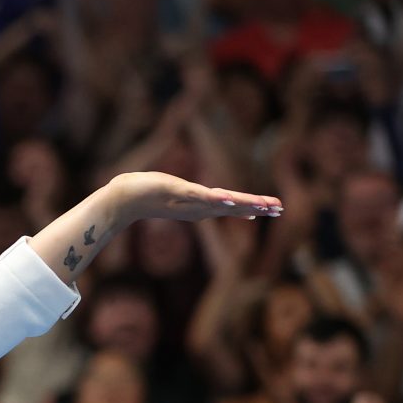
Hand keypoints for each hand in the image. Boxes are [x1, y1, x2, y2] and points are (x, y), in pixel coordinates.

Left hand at [106, 172, 282, 224]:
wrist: (122, 199)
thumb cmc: (143, 194)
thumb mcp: (171, 193)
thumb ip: (186, 196)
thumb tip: (190, 193)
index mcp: (198, 206)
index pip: (230, 206)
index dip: (251, 207)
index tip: (272, 209)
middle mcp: (197, 207)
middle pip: (233, 207)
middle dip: (257, 207)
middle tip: (280, 208)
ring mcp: (189, 202)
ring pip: (222, 204)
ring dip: (244, 204)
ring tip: (264, 205)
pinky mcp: (178, 195)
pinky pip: (200, 197)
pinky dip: (215, 199)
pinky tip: (228, 200)